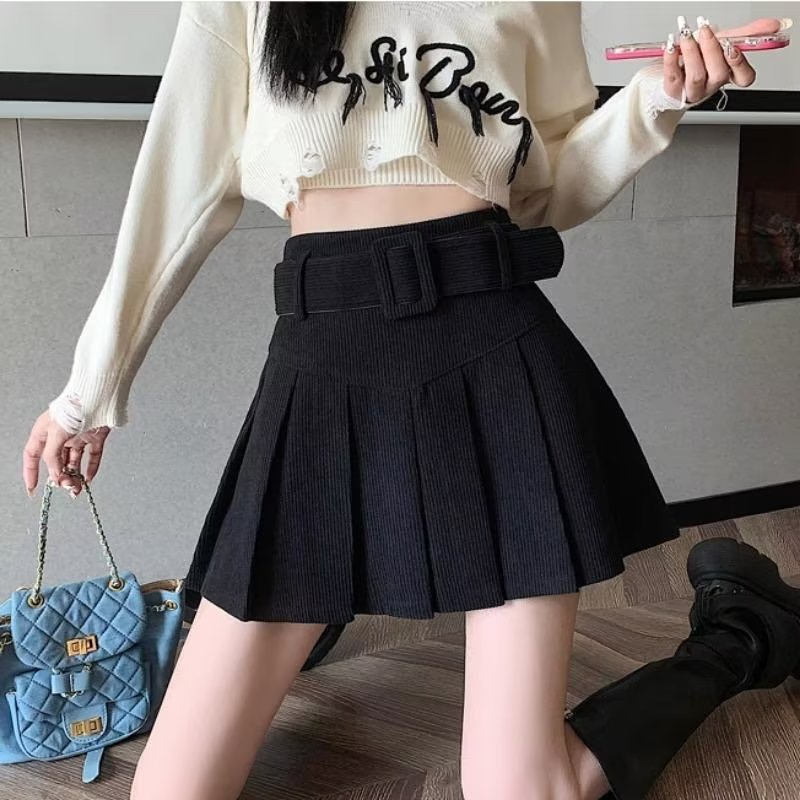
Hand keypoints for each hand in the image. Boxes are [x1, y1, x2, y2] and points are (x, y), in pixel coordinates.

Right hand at [22, 410, 109, 497]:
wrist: (98, 398)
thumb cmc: (73, 409)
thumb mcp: (55, 434)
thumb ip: (52, 457)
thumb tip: (54, 476)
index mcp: (45, 431)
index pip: (33, 455)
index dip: (31, 471)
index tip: (33, 488)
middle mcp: (60, 435)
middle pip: (56, 461)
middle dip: (60, 476)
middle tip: (66, 487)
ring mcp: (78, 436)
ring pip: (74, 460)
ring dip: (75, 475)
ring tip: (77, 489)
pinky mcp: (95, 436)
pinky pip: (92, 455)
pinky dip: (91, 467)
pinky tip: (89, 478)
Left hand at [661, 15, 783, 104]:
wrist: (670, 72)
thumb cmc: (699, 58)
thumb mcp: (723, 42)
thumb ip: (746, 33)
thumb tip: (775, 24)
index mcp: (728, 75)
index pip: (744, 78)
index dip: (740, 63)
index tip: (732, 46)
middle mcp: (711, 85)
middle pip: (718, 73)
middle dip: (712, 48)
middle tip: (705, 29)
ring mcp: (692, 91)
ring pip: (696, 76)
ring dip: (692, 51)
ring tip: (686, 34)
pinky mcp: (673, 92)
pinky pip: (673, 77)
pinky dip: (671, 59)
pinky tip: (671, 46)